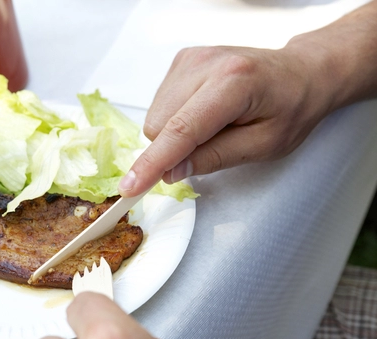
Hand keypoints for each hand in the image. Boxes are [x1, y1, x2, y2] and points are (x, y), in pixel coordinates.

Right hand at [119, 43, 331, 195]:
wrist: (300, 73)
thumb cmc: (290, 108)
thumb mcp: (264, 146)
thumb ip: (215, 158)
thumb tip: (171, 171)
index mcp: (233, 82)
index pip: (181, 130)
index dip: (153, 163)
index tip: (130, 187)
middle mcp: (205, 63)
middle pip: (159, 126)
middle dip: (173, 149)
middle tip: (213, 145)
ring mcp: (190, 59)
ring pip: (154, 116)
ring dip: (176, 133)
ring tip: (215, 124)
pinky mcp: (182, 61)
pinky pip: (160, 104)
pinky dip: (176, 118)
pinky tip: (204, 111)